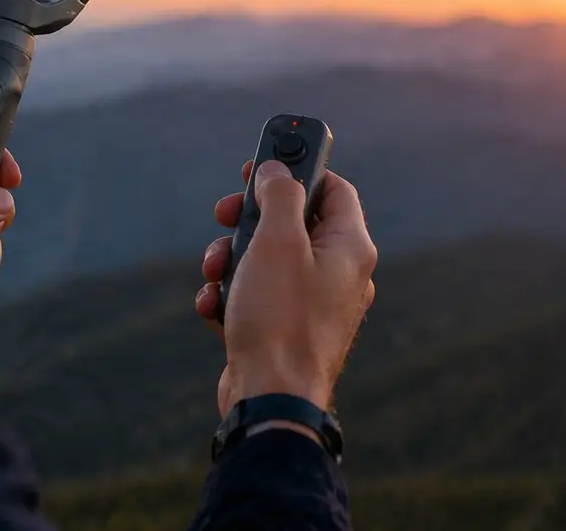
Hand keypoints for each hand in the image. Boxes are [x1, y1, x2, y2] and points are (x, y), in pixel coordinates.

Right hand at [195, 159, 376, 416]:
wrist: (271, 400)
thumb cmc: (280, 319)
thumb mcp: (277, 240)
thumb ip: (279, 195)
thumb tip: (276, 172)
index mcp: (351, 248)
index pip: (334, 188)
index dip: (297, 170)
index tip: (260, 165)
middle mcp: (341, 276)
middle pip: (294, 224)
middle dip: (250, 219)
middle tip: (224, 214)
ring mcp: (315, 307)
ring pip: (269, 261)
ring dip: (232, 259)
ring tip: (215, 273)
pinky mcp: (288, 332)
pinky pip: (260, 298)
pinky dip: (233, 296)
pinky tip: (214, 308)